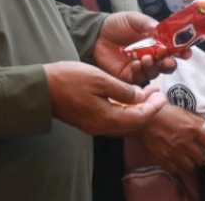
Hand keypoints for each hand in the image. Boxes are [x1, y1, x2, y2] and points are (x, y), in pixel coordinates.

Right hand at [44, 61, 165, 135]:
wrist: (41, 88)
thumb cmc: (69, 80)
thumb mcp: (100, 79)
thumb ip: (122, 90)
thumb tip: (140, 96)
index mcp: (106, 118)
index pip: (139, 118)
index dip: (153, 107)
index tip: (163, 95)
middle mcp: (101, 126)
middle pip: (133, 122)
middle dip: (149, 108)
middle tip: (159, 93)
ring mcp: (94, 125)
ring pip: (124, 121)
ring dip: (138, 108)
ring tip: (149, 92)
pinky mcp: (89, 120)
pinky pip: (114, 118)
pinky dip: (126, 108)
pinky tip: (130, 96)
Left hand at [94, 12, 188, 83]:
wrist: (95, 35)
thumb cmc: (115, 25)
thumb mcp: (132, 19)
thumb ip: (146, 23)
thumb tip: (159, 28)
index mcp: (156, 41)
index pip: (174, 47)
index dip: (182, 50)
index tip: (186, 52)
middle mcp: (152, 55)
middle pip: (168, 63)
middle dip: (171, 62)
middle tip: (169, 59)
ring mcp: (141, 66)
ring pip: (156, 71)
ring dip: (156, 66)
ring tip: (148, 57)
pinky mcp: (129, 76)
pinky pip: (140, 77)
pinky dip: (141, 71)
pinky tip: (137, 63)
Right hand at [136, 104, 204, 172]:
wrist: (144, 119)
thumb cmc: (165, 112)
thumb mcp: (185, 113)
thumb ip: (197, 122)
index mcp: (193, 129)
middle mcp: (186, 142)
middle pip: (201, 159)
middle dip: (202, 158)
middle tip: (200, 155)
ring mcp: (175, 152)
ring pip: (190, 167)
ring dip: (191, 163)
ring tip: (188, 159)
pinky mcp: (164, 159)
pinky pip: (176, 169)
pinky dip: (177, 167)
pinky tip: (176, 161)